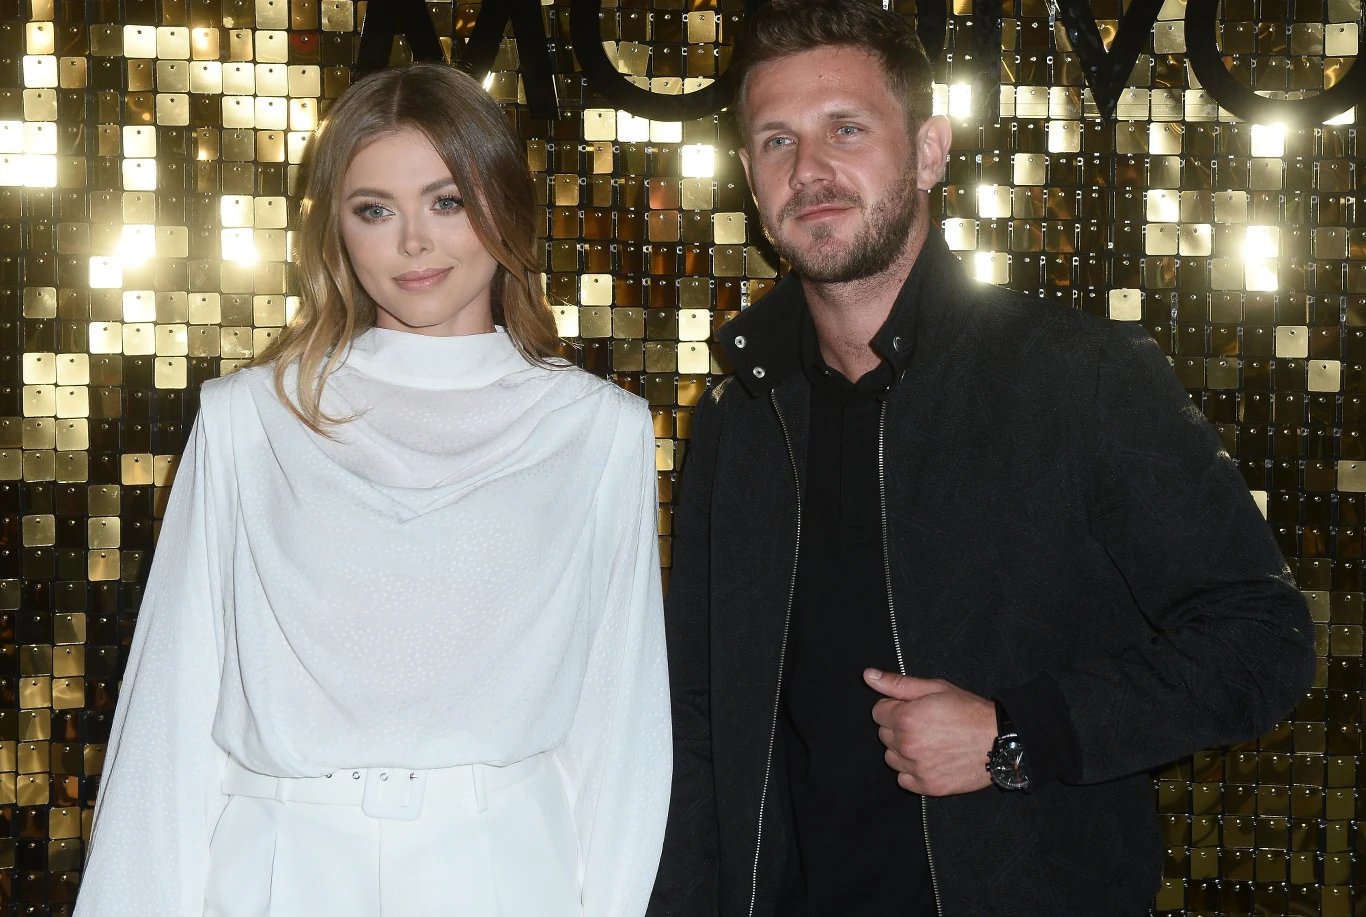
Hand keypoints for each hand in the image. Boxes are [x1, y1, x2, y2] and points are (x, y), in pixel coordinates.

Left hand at [865, 669, 996, 796]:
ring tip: (928, 742)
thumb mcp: (935, 688)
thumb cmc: (969, 711)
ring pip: (891, 758)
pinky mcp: (927, 786)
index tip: (912, 709)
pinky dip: (911, 771)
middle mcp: (907, 745)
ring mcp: (916, 768)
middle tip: (924, 724)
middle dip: (898, 728)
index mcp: (905, 718)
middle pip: (884, 735)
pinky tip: (929, 760)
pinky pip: (903, 779)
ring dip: (903, 750)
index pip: (878, 712)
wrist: (999, 741)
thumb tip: (868, 676)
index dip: (894, 708)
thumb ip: (898, 684)